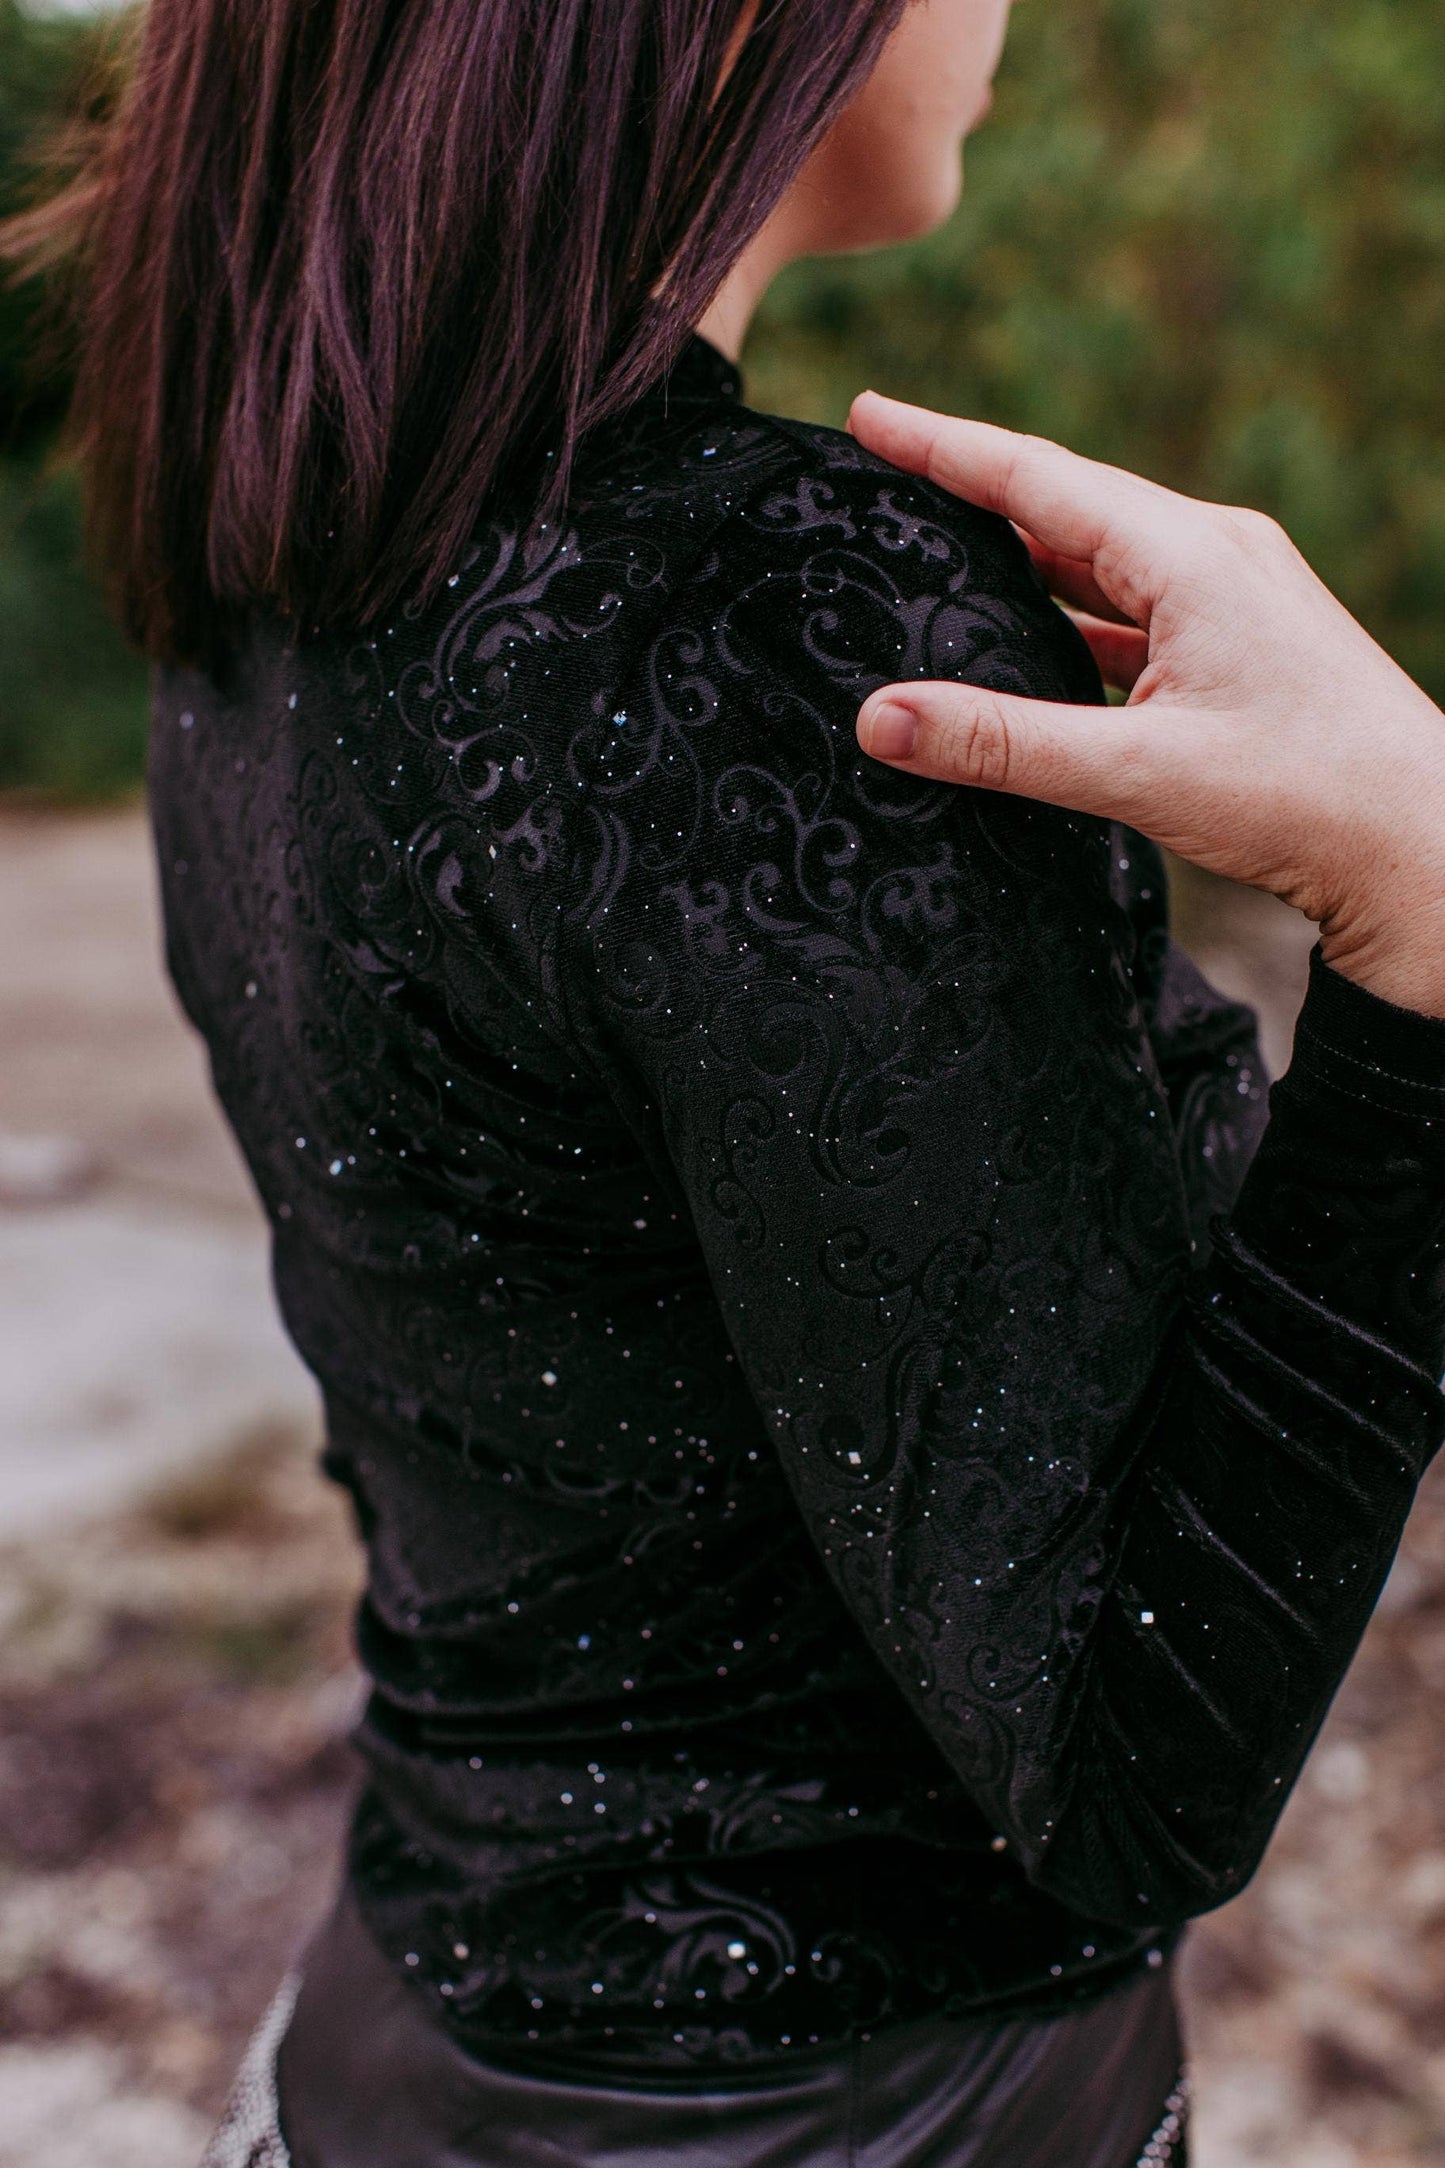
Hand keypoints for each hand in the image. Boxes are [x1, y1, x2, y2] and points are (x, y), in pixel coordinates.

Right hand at [850, 393, 1444, 1017]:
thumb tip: (878, 719)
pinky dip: (1067, 621)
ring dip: (1019, 561)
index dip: (942, 445)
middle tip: (882, 476)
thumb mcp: (1138, 773)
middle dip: (970, 492)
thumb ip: (1000, 743)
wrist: (1423, 850)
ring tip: (934, 553)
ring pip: (1098, 564)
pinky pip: (1131, 616)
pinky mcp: (1240, 649)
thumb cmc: (1307, 800)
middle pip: (1065, 508)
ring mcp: (1233, 601)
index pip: (1037, 478)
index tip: (867, 416)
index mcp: (1192, 556)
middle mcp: (1215, 557)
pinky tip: (1026, 647)